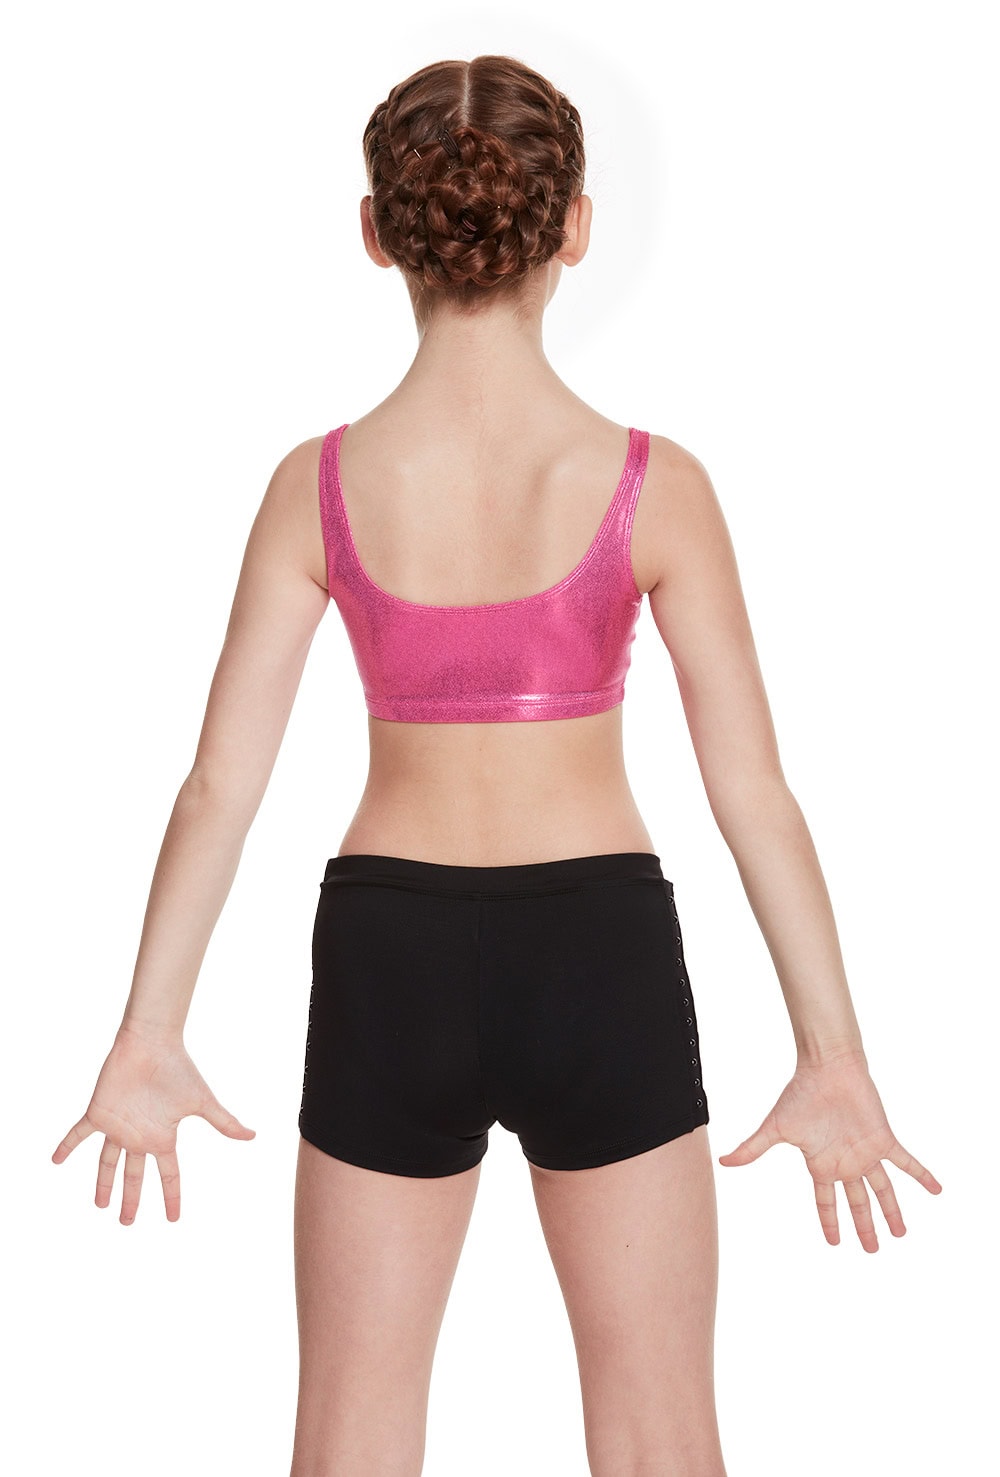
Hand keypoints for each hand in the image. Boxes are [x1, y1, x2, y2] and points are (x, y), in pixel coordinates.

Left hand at [51, 1023, 255, 1222]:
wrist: (152, 1044)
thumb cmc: (178, 1070)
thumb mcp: (202, 1102)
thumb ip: (224, 1122)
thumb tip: (253, 1136)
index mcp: (163, 1136)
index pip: (168, 1174)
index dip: (171, 1196)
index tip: (174, 1219)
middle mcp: (140, 1136)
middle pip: (134, 1175)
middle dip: (131, 1199)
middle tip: (127, 1222)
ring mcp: (118, 1126)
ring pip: (107, 1162)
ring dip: (102, 1183)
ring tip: (100, 1205)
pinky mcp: (99, 1113)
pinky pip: (79, 1134)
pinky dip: (66, 1146)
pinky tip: (55, 1160)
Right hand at [718, 1050, 941, 1251]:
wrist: (827, 1068)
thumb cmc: (800, 1094)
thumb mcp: (775, 1128)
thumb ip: (753, 1148)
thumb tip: (723, 1160)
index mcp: (821, 1164)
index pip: (826, 1201)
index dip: (831, 1221)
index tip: (835, 1243)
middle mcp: (846, 1162)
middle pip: (857, 1202)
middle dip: (864, 1226)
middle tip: (873, 1250)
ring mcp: (866, 1153)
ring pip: (883, 1190)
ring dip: (893, 1212)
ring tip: (901, 1234)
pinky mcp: (884, 1139)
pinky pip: (907, 1162)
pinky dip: (922, 1176)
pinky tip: (938, 1190)